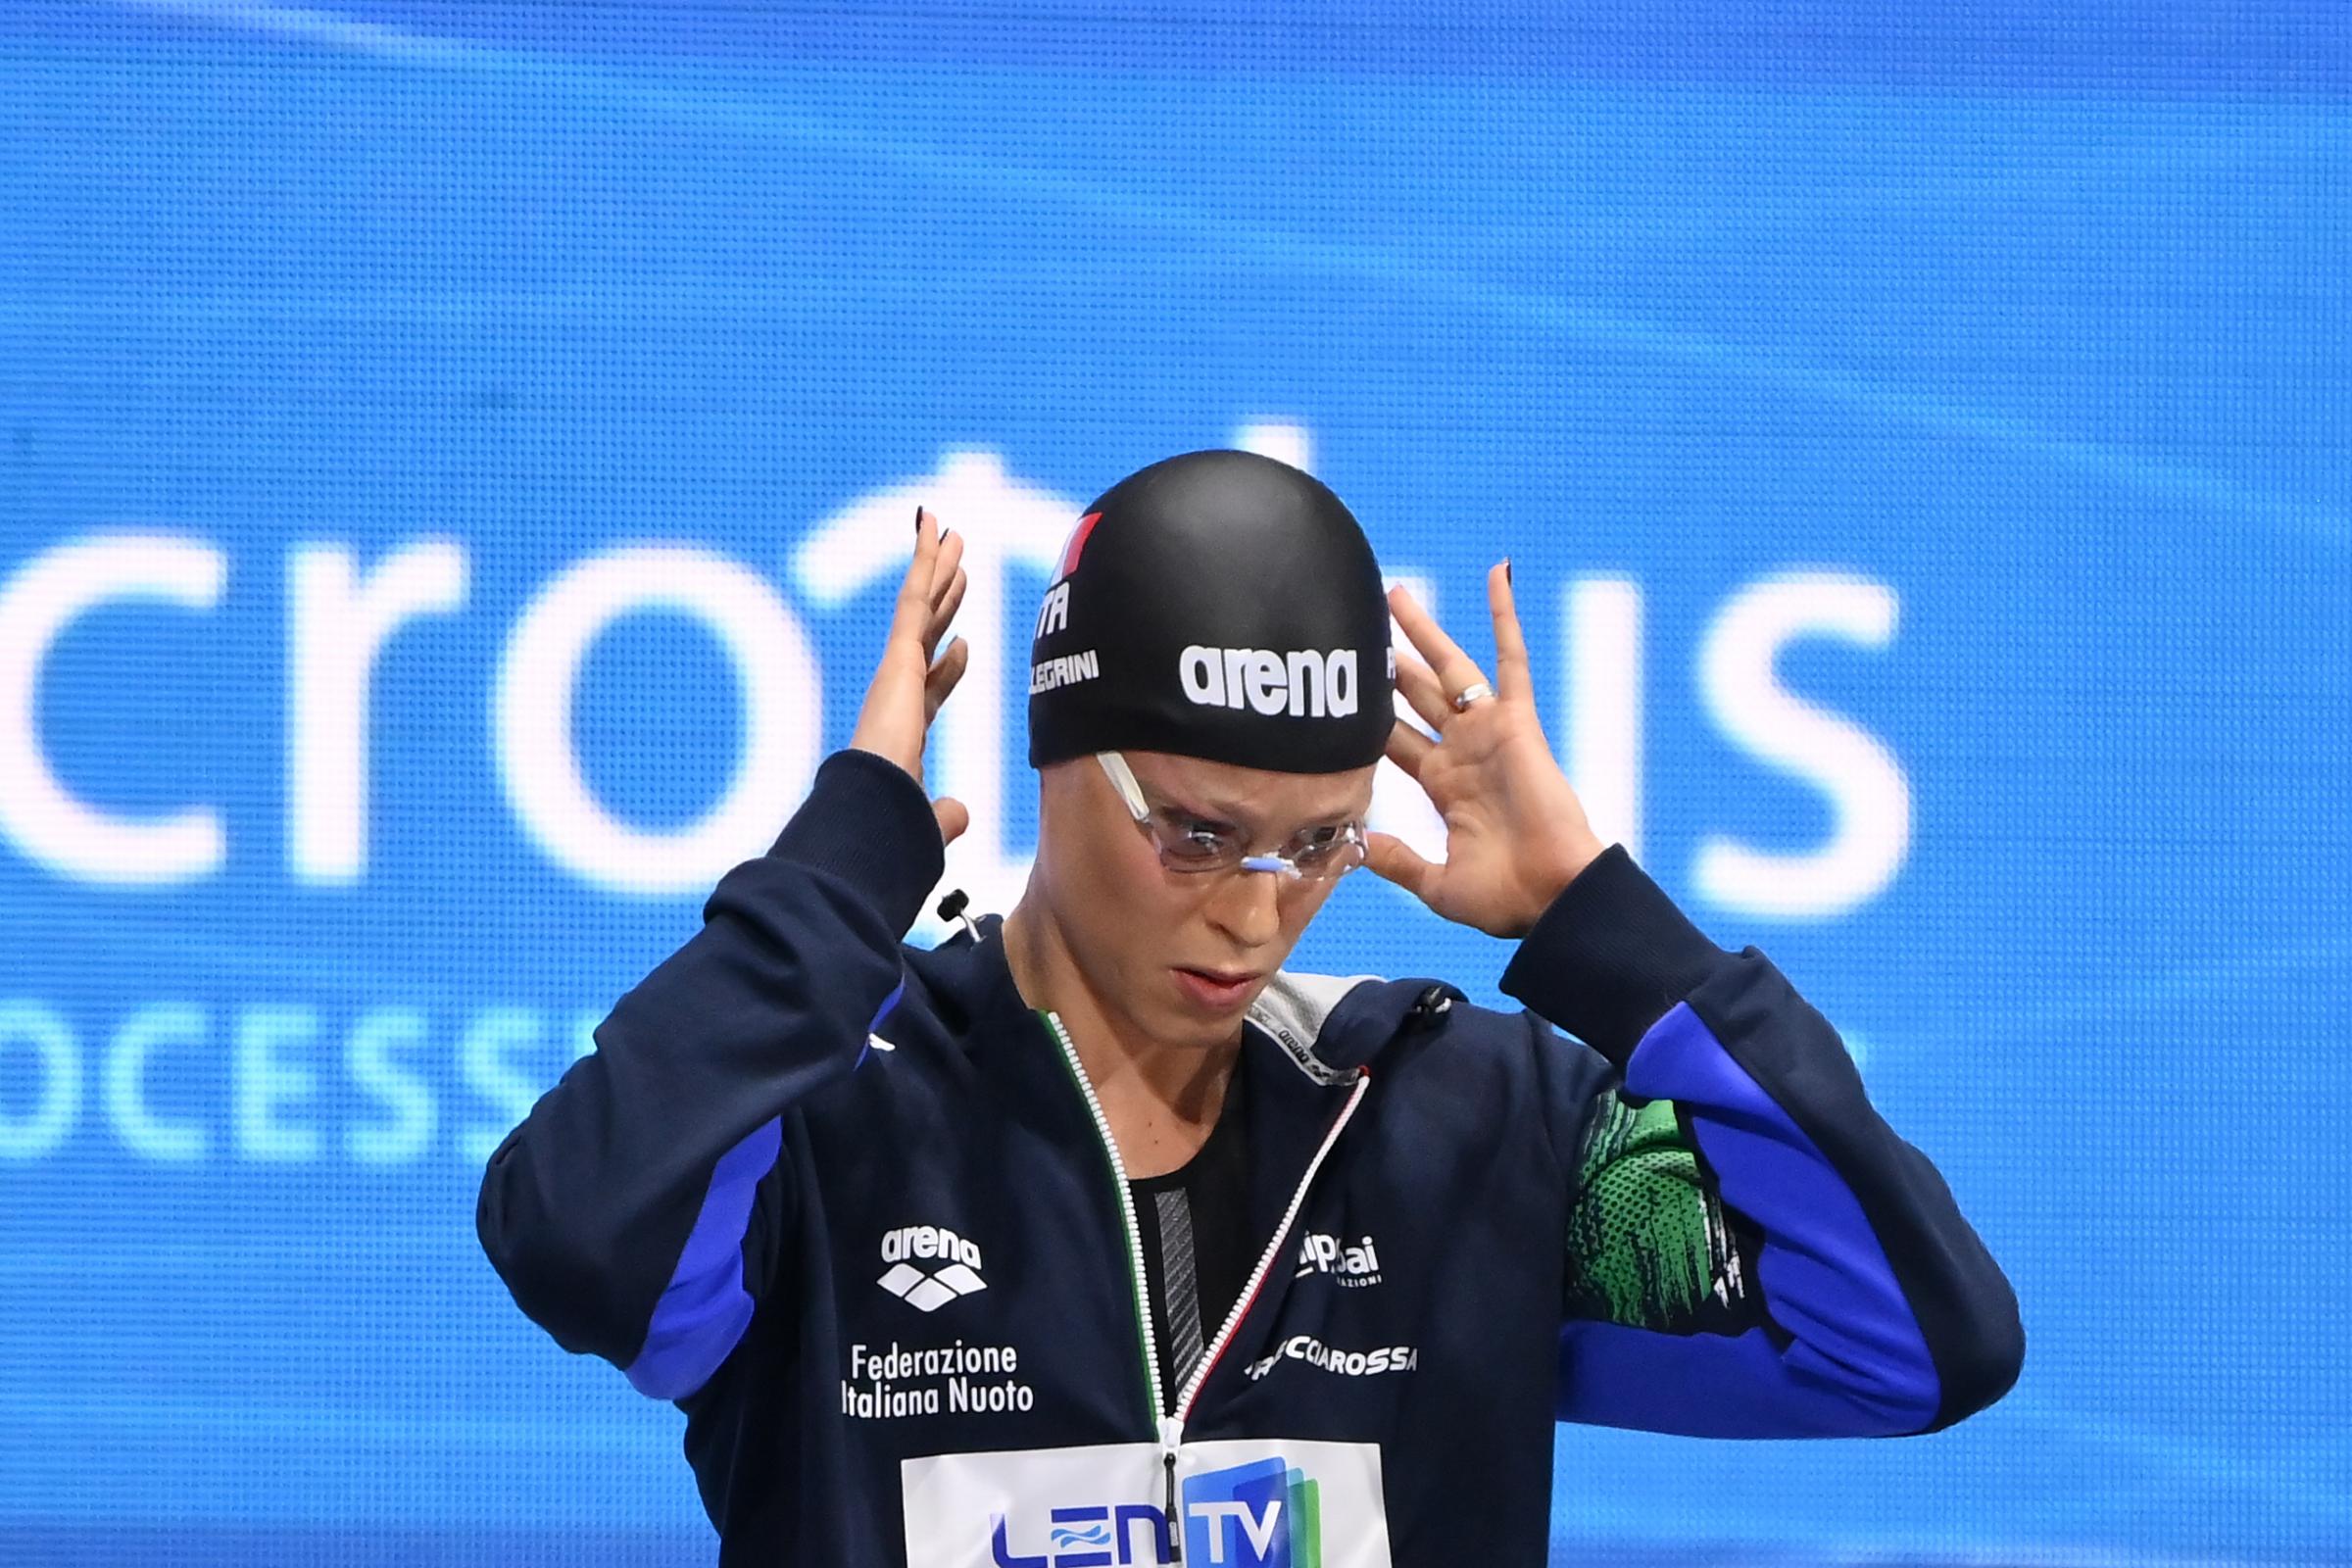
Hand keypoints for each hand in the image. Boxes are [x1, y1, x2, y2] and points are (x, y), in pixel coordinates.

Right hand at [847, 507, 972, 844]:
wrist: (872, 814)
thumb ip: (944, 815)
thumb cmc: (892, 828)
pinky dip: (924, 558)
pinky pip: (915, 595)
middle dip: (945, 599)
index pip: (932, 687)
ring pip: (922, 604)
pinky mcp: (899, 654)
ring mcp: (897, 670)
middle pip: (928, 633)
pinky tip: (932, 526)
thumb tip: (959, 815)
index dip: (950, 665)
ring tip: (949, 531)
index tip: (965, 645)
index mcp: (906, 729)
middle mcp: (900, 692)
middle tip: (957, 564)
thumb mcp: (928, 820)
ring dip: (937, 566)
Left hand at [1366, 562, 1607, 938]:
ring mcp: (1489, 734)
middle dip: (1387, 665)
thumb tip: (1354, 846)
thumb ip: (1398, 860)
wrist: (1552, 897)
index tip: (1339, 697)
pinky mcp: (1517, 722)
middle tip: (1359, 627)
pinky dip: (1505, 616)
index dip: (1367, 721)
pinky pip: (1511, 658)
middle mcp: (1464, 753)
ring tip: (1392, 594)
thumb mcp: (1436, 884)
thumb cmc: (1507, 900)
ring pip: (1448, 668)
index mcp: (1446, 788)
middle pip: (1414, 696)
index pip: (1396, 743)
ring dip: (1421, 632)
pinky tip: (1497, 575)